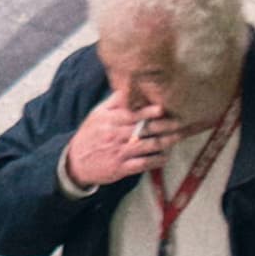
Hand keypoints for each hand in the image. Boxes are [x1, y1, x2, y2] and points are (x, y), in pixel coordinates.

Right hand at [63, 97, 183, 186]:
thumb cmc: (90, 136)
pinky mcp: (121, 168)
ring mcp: (119, 153)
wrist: (75, 162)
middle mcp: (115, 136)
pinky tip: (165, 157)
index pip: (132, 114)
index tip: (162, 108)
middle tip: (180, 122)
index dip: (147, 111)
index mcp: (110, 121)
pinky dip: (155, 161)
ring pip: (146, 146)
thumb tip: (129, 87)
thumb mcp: (97, 115)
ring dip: (164, 142)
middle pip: (143, 129)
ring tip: (177, 137)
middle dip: (163, 126)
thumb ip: (114, 102)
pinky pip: (142, 164)